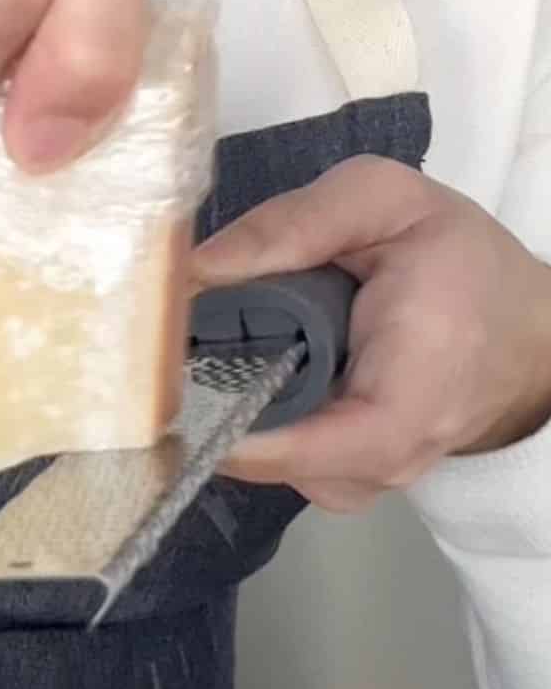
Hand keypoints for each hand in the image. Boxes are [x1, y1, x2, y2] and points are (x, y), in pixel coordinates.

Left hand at [192, 157, 550, 511]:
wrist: (522, 335)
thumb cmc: (460, 266)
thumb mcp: (390, 203)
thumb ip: (297, 223)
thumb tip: (198, 268)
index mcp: (415, 388)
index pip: (322, 446)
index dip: (245, 433)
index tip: (178, 400)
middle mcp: (390, 457)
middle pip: (273, 454)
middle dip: (217, 404)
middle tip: (173, 354)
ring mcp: (366, 482)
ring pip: (269, 462)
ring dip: (234, 410)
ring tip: (223, 353)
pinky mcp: (345, 486)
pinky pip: (281, 463)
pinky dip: (255, 422)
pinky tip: (254, 376)